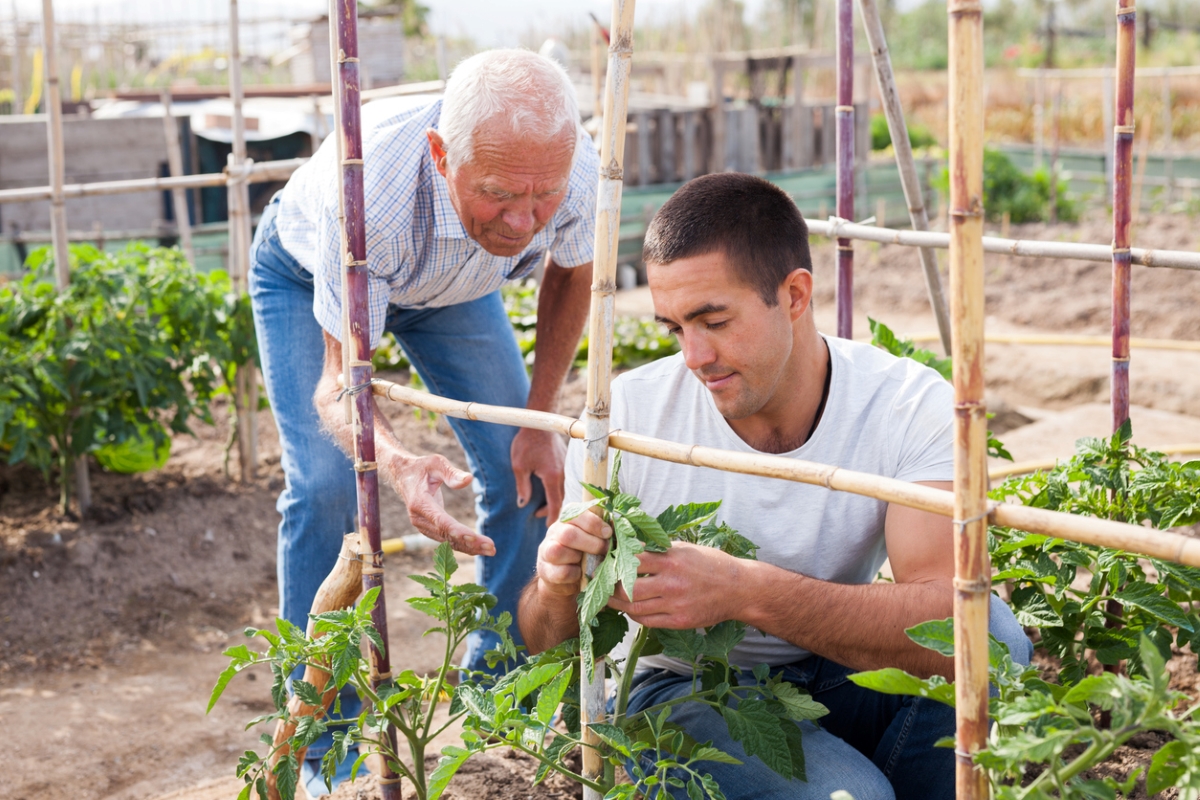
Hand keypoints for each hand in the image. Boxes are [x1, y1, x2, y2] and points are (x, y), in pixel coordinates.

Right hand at [392, 453, 494, 555]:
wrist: (402, 476)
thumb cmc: (422, 467)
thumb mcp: (435, 462)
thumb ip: (451, 472)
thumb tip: (468, 479)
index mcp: (420, 503)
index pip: (440, 520)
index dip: (457, 530)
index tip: (473, 538)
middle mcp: (419, 518)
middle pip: (447, 535)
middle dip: (470, 543)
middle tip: (491, 548)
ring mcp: (422, 526)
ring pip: (447, 541)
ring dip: (469, 547)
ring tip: (490, 550)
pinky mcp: (427, 529)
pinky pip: (446, 540)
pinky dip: (462, 545)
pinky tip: (479, 548)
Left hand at [511, 427, 565, 521]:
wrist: (539, 422)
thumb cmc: (527, 443)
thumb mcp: (519, 466)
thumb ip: (523, 487)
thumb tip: (523, 504)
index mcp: (553, 478)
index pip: (556, 504)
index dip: (552, 518)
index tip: (548, 528)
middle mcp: (562, 475)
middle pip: (560, 499)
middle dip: (551, 510)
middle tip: (536, 515)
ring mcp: (564, 468)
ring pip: (562, 490)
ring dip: (552, 499)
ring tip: (538, 504)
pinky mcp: (563, 462)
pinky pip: (561, 481)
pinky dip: (554, 489)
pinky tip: (544, 488)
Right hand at [536, 509, 610, 596]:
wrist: (566, 577)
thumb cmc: (585, 552)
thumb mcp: (595, 538)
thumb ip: (605, 532)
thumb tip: (626, 533)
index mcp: (568, 518)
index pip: (576, 513)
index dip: (594, 523)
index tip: (608, 533)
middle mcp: (554, 531)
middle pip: (568, 534)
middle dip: (591, 544)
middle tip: (605, 550)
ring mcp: (546, 550)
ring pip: (558, 551)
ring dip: (579, 559)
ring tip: (590, 564)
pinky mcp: (545, 570)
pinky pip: (560, 572)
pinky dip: (574, 575)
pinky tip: (580, 574)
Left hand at [608, 543, 743, 628]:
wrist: (739, 589)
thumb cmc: (712, 564)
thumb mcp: (685, 549)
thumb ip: (659, 550)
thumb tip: (631, 547)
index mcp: (671, 560)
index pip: (632, 560)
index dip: (615, 561)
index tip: (606, 560)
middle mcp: (671, 583)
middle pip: (627, 588)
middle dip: (610, 586)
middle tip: (602, 583)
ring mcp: (675, 604)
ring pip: (634, 607)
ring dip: (617, 603)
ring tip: (610, 598)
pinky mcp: (679, 621)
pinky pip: (647, 621)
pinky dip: (634, 614)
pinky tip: (630, 608)